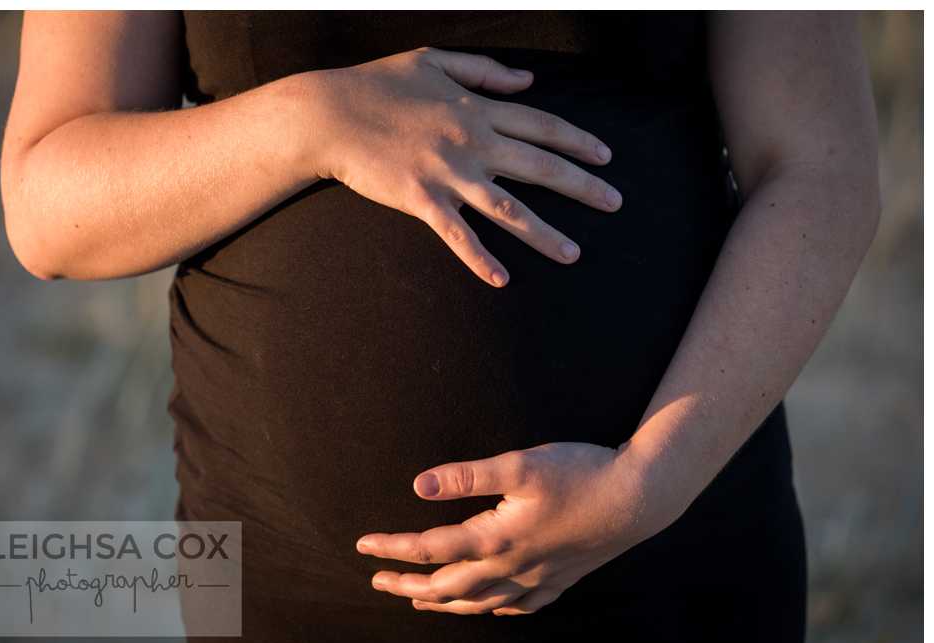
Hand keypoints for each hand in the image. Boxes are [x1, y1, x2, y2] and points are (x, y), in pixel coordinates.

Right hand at [302, 46, 622, 287]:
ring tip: (574, 253)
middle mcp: (472, 141)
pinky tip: (502, 280)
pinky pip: (457, 235)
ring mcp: (448, 173)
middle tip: (616, 204)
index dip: (579, 141)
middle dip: (583, 186)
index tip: (607, 156)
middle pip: (540, 166)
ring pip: (509, 208)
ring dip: (545, 233)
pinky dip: (480, 258)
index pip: (542, 125)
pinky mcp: (421, 199)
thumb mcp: (434, 60)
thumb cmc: (377, 84)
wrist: (328, 114)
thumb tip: (527, 81)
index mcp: (477, 108)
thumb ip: (484, 71)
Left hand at [355, 442, 676, 615]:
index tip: (363, 546)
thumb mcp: (519, 465)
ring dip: (443, 603)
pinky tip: (490, 606)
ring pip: (479, 603)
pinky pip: (518, 605)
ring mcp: (536, 579)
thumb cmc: (579, 475)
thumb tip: (419, 486)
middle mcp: (511, 567)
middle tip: (379, 581)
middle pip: (447, 586)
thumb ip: (467, 477)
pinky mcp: (559, 579)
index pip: (431, 549)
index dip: (393, 548)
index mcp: (495, 538)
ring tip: (419, 600)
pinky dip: (493, 609)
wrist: (639, 498)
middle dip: (408, 585)